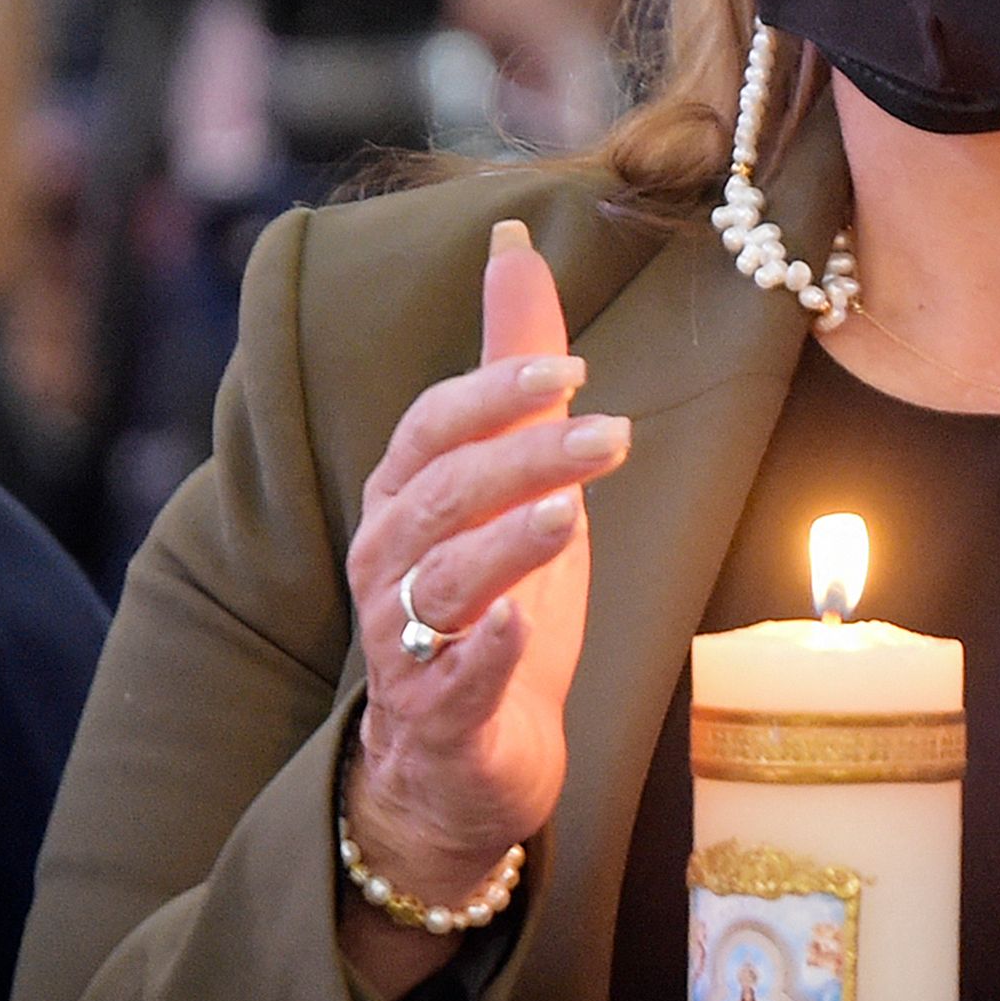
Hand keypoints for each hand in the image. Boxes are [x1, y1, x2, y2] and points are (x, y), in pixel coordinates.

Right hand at [341, 223, 629, 967]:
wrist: (469, 759)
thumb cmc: (497, 598)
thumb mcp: (518, 476)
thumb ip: (514, 366)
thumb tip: (514, 242)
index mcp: (407, 498)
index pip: (432, 427)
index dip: (492, 393)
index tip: (570, 368)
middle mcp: (390, 563)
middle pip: (442, 495)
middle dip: (520, 459)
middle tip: (609, 435)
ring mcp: (406, 645)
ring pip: (440, 583)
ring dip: (504, 545)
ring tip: (568, 515)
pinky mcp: (439, 721)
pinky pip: (448, 685)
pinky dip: (479, 656)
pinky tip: (517, 628)